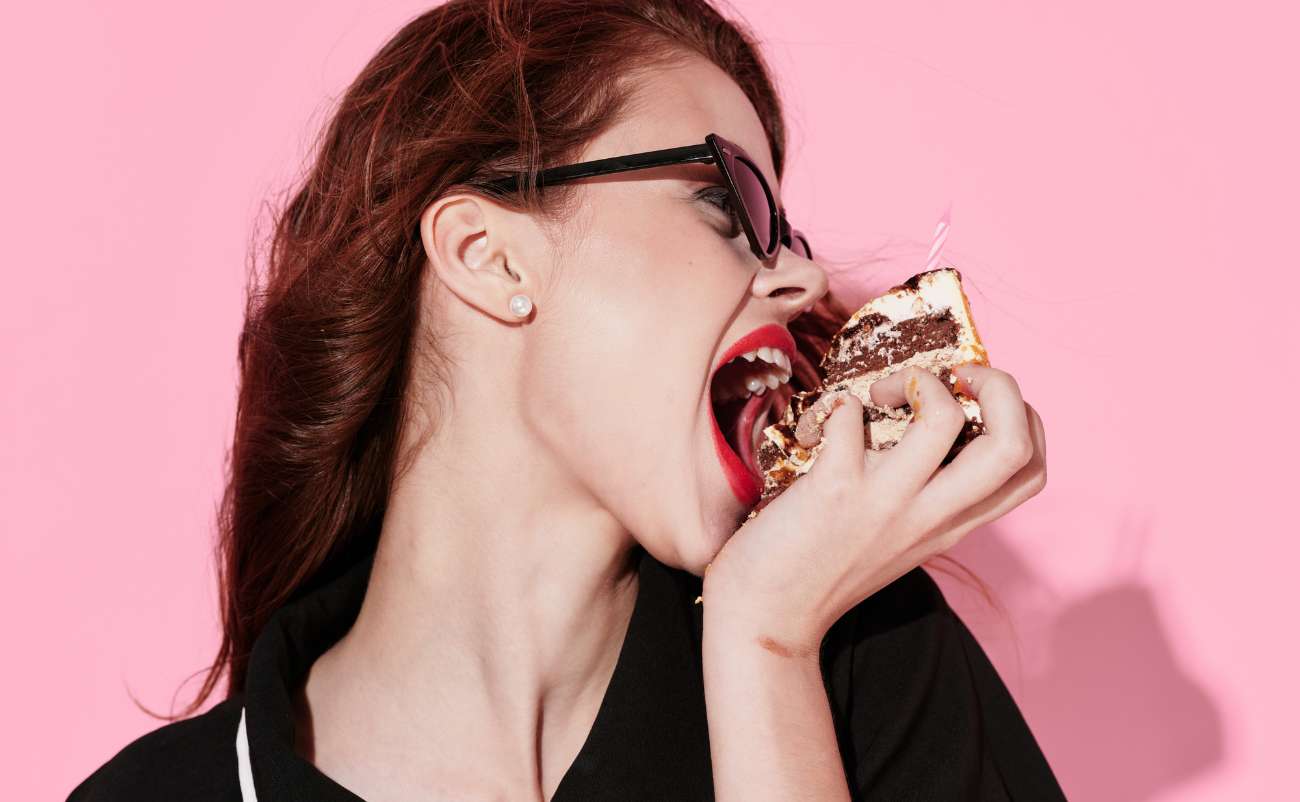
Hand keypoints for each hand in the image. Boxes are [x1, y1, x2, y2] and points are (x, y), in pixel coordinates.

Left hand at [701, 364, 1046, 656]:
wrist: (767, 618)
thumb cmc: (825, 569)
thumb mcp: (901, 540)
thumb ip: (926, 498)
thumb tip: (930, 429)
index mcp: (952, 525)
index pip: (1030, 470)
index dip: (1024, 418)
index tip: (979, 399)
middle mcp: (930, 515)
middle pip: (1013, 443)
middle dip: (999, 385)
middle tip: (952, 377)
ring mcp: (886, 501)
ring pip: (944, 419)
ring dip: (917, 381)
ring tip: (883, 395)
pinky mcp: (835, 488)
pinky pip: (849, 418)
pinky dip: (838, 404)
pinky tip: (825, 423)